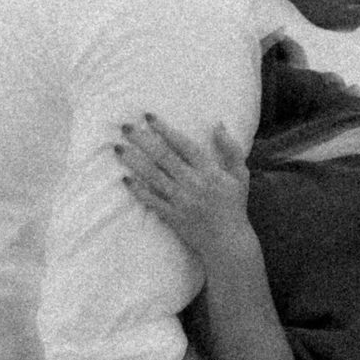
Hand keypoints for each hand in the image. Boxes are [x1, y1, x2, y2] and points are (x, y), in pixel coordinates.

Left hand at [115, 114, 252, 265]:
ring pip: (153, 176)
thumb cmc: (234, 206)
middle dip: (142, 140)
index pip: (183, 144)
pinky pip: (151, 200)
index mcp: (210, 170)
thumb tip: (217, 124)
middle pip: (163, 156)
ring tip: (118, 148)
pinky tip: (125, 178)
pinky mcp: (172, 216)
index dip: (165, 129)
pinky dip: (138, 190)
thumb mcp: (241, 175)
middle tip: (125, 127)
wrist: (228, 243)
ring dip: (134, 161)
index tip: (148, 117)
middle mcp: (193, 183)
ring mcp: (181, 200)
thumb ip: (231, 148)